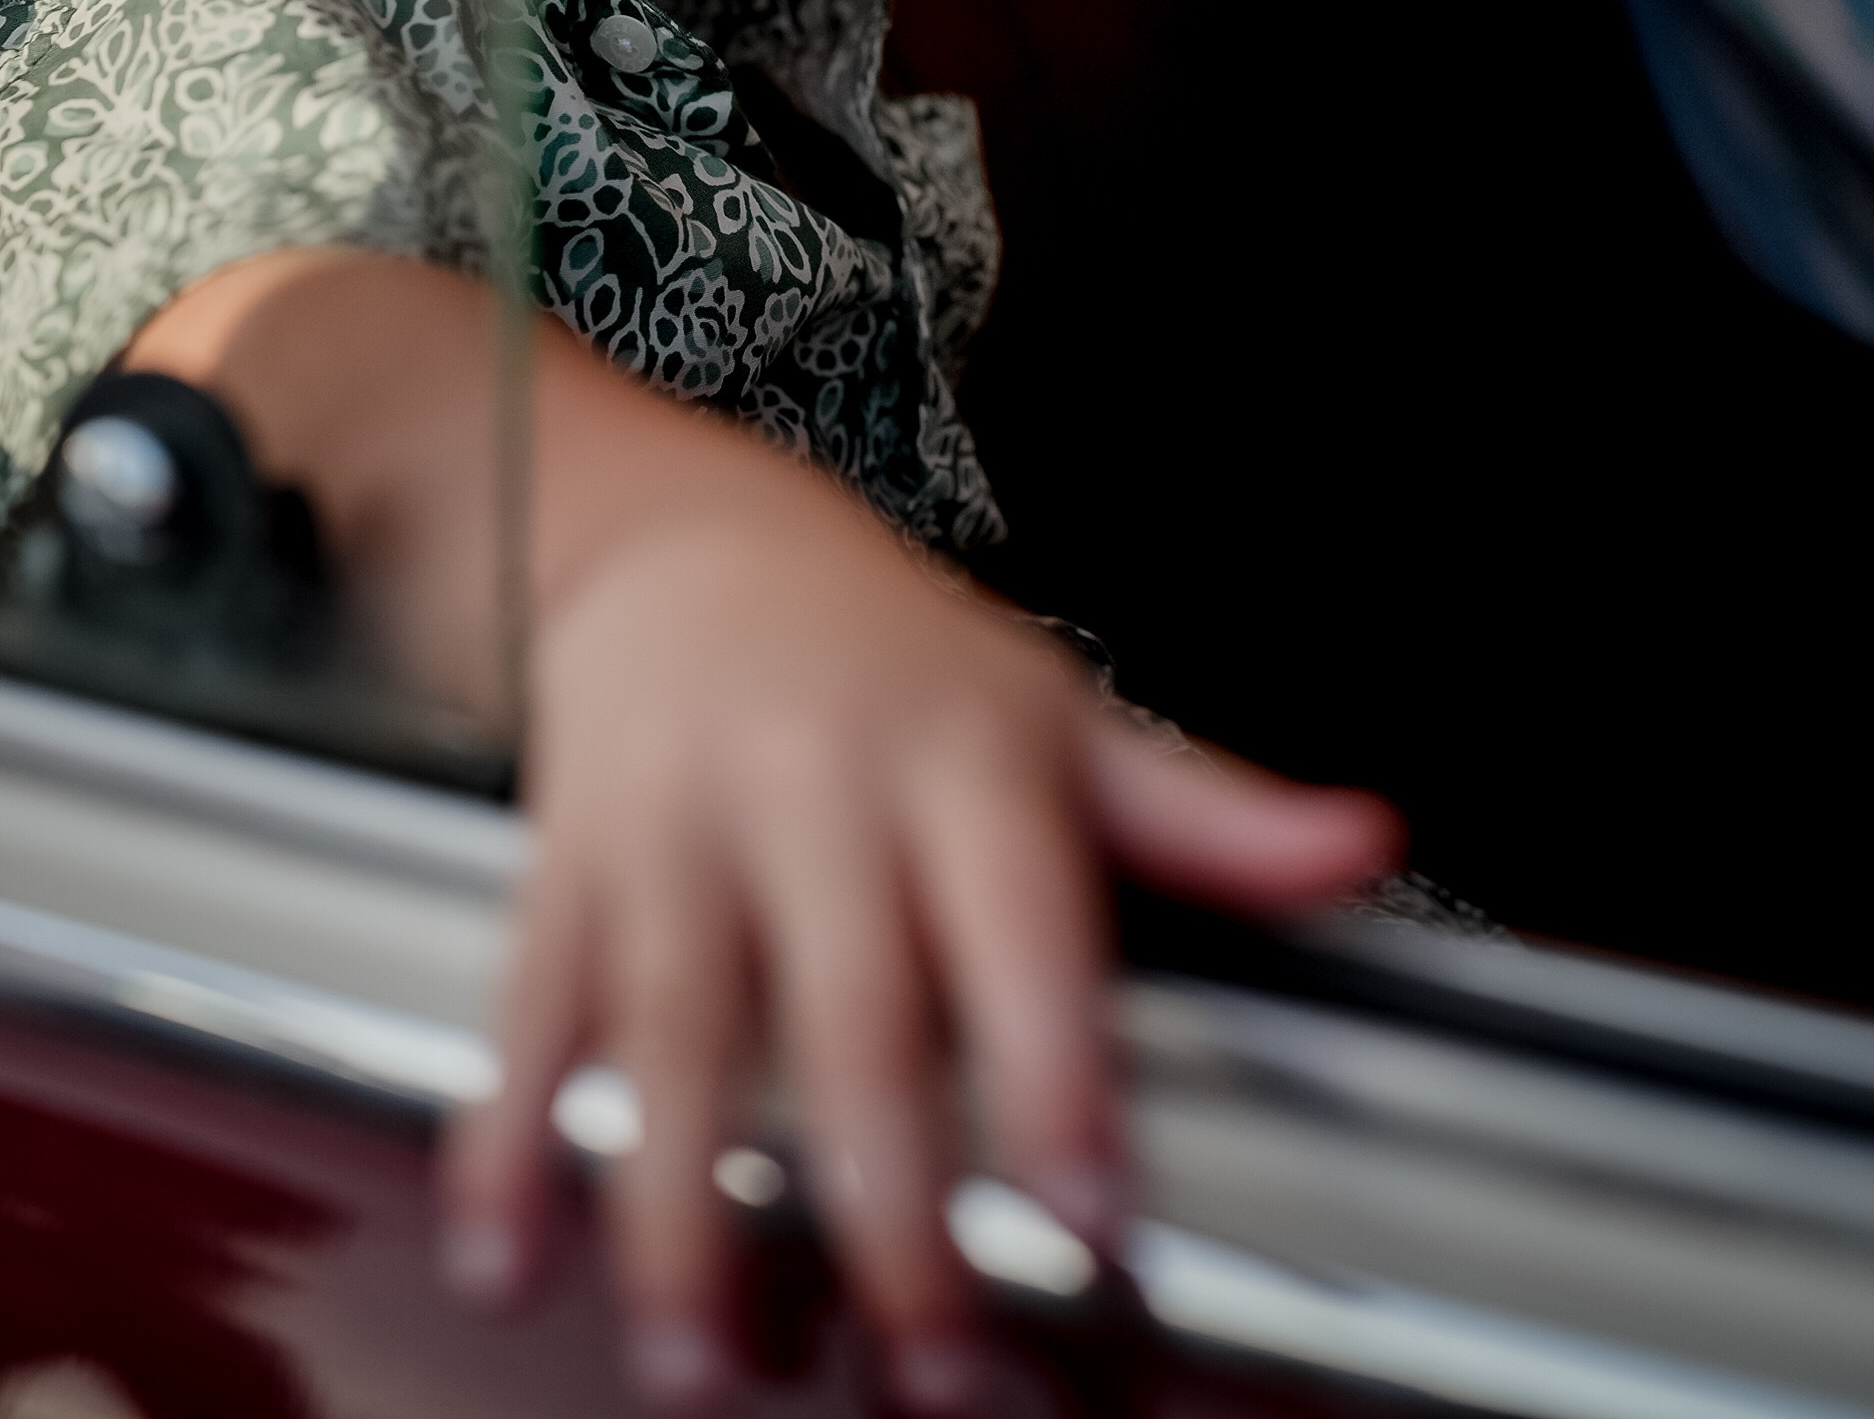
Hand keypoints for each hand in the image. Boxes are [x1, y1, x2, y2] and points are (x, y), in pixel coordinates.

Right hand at [127, 252, 1397, 1394]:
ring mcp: (679, 825)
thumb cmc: (892, 655)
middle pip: (854, 1012)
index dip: (1057, 1073)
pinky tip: (508, 1245)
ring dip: (682, 1202)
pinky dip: (513, 1129)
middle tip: (932, 1359)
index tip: (1092, 1219)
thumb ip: (1206, 808)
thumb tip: (1364, 844)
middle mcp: (818, 788)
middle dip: (890, 1200)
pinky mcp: (566, 859)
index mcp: (963, 757)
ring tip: (703, 1356)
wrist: (677, 537)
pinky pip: (534, 1001)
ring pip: (677, 1025)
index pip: (1021, 925)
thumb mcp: (1060, 710)